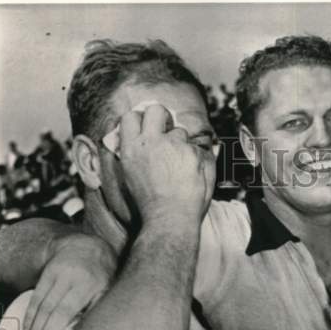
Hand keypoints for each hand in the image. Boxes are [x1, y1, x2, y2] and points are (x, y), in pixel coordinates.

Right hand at [23, 233, 116, 329]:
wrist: (89, 246)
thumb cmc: (102, 276)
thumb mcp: (107, 292)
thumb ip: (95, 311)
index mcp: (87, 286)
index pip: (64, 312)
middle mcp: (69, 278)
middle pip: (49, 310)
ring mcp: (57, 274)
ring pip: (41, 304)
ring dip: (32, 325)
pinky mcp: (47, 273)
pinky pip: (37, 295)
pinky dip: (30, 313)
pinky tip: (27, 326)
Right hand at [118, 103, 215, 224]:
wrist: (170, 219)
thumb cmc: (150, 204)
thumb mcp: (130, 176)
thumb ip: (134, 153)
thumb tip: (136, 137)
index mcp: (131, 148)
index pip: (131, 116)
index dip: (141, 120)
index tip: (148, 127)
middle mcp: (151, 142)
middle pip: (156, 110)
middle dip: (163, 117)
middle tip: (168, 131)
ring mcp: (175, 145)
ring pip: (181, 132)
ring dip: (182, 146)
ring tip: (182, 170)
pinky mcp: (194, 153)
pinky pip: (199, 149)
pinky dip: (199, 161)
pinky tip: (194, 177)